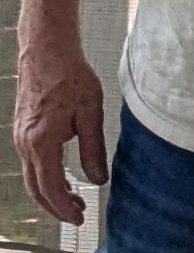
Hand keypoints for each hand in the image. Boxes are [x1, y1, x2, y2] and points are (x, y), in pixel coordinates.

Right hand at [14, 41, 107, 224]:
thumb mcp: (90, 111)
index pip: (51, 187)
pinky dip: (44, 175)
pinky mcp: (22, 130)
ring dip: (50, 192)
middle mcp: (25, 143)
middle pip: (37, 189)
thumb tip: (99, 178)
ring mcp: (20, 137)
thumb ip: (93, 148)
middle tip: (78, 214)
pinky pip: (30, 162)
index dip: (65, 208)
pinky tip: (61, 174)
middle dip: (56, 207)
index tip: (80, 217)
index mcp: (42, 141)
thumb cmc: (70, 74)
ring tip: (74, 198)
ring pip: (31, 177)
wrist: (47, 50)